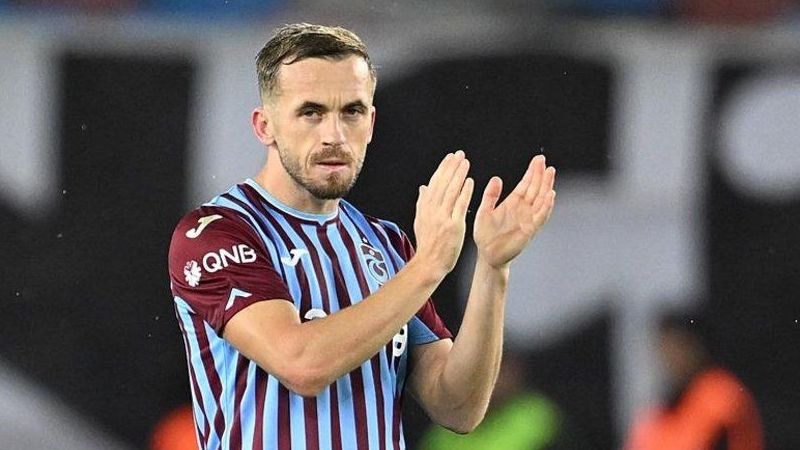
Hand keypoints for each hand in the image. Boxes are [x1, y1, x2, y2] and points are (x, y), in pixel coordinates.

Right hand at [413, 150, 473, 276]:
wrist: (429, 263)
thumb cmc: (427, 244)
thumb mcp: (420, 221)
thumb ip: (422, 203)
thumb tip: (423, 187)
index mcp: (425, 207)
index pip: (434, 183)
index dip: (442, 169)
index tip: (449, 158)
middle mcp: (432, 210)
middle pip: (442, 183)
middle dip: (451, 167)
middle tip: (459, 155)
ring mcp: (443, 217)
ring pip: (451, 191)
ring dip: (458, 175)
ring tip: (465, 163)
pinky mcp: (453, 225)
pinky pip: (460, 205)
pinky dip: (465, 192)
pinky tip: (470, 182)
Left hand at [473, 154, 555, 269]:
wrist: (487, 255)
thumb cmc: (485, 234)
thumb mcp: (485, 211)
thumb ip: (490, 195)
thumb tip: (496, 178)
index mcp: (513, 203)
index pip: (526, 184)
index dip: (532, 172)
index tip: (538, 160)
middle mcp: (523, 209)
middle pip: (536, 188)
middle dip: (541, 175)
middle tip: (544, 161)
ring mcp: (528, 218)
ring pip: (541, 199)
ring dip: (546, 186)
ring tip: (550, 172)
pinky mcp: (530, 229)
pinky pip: (541, 216)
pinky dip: (546, 206)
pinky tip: (550, 195)